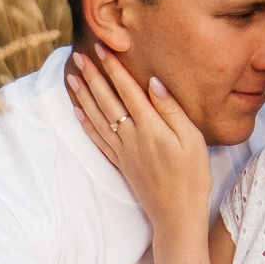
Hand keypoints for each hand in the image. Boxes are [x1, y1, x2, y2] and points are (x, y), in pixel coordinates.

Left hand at [67, 48, 212, 229]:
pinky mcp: (120, 164)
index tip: (102, 49)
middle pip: (107, 100)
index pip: (127, 90)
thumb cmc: (192, 177)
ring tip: (72, 77)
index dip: (113, 68)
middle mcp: (131, 136)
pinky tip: (78, 112)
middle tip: (79, 55)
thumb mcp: (192, 139)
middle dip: (93, 76)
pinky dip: (86, 123)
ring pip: (97, 117)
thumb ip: (172, 109)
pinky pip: (98, 139)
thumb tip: (153, 82)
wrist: (176, 215)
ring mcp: (123, 151)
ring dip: (83, 96)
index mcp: (150, 127)